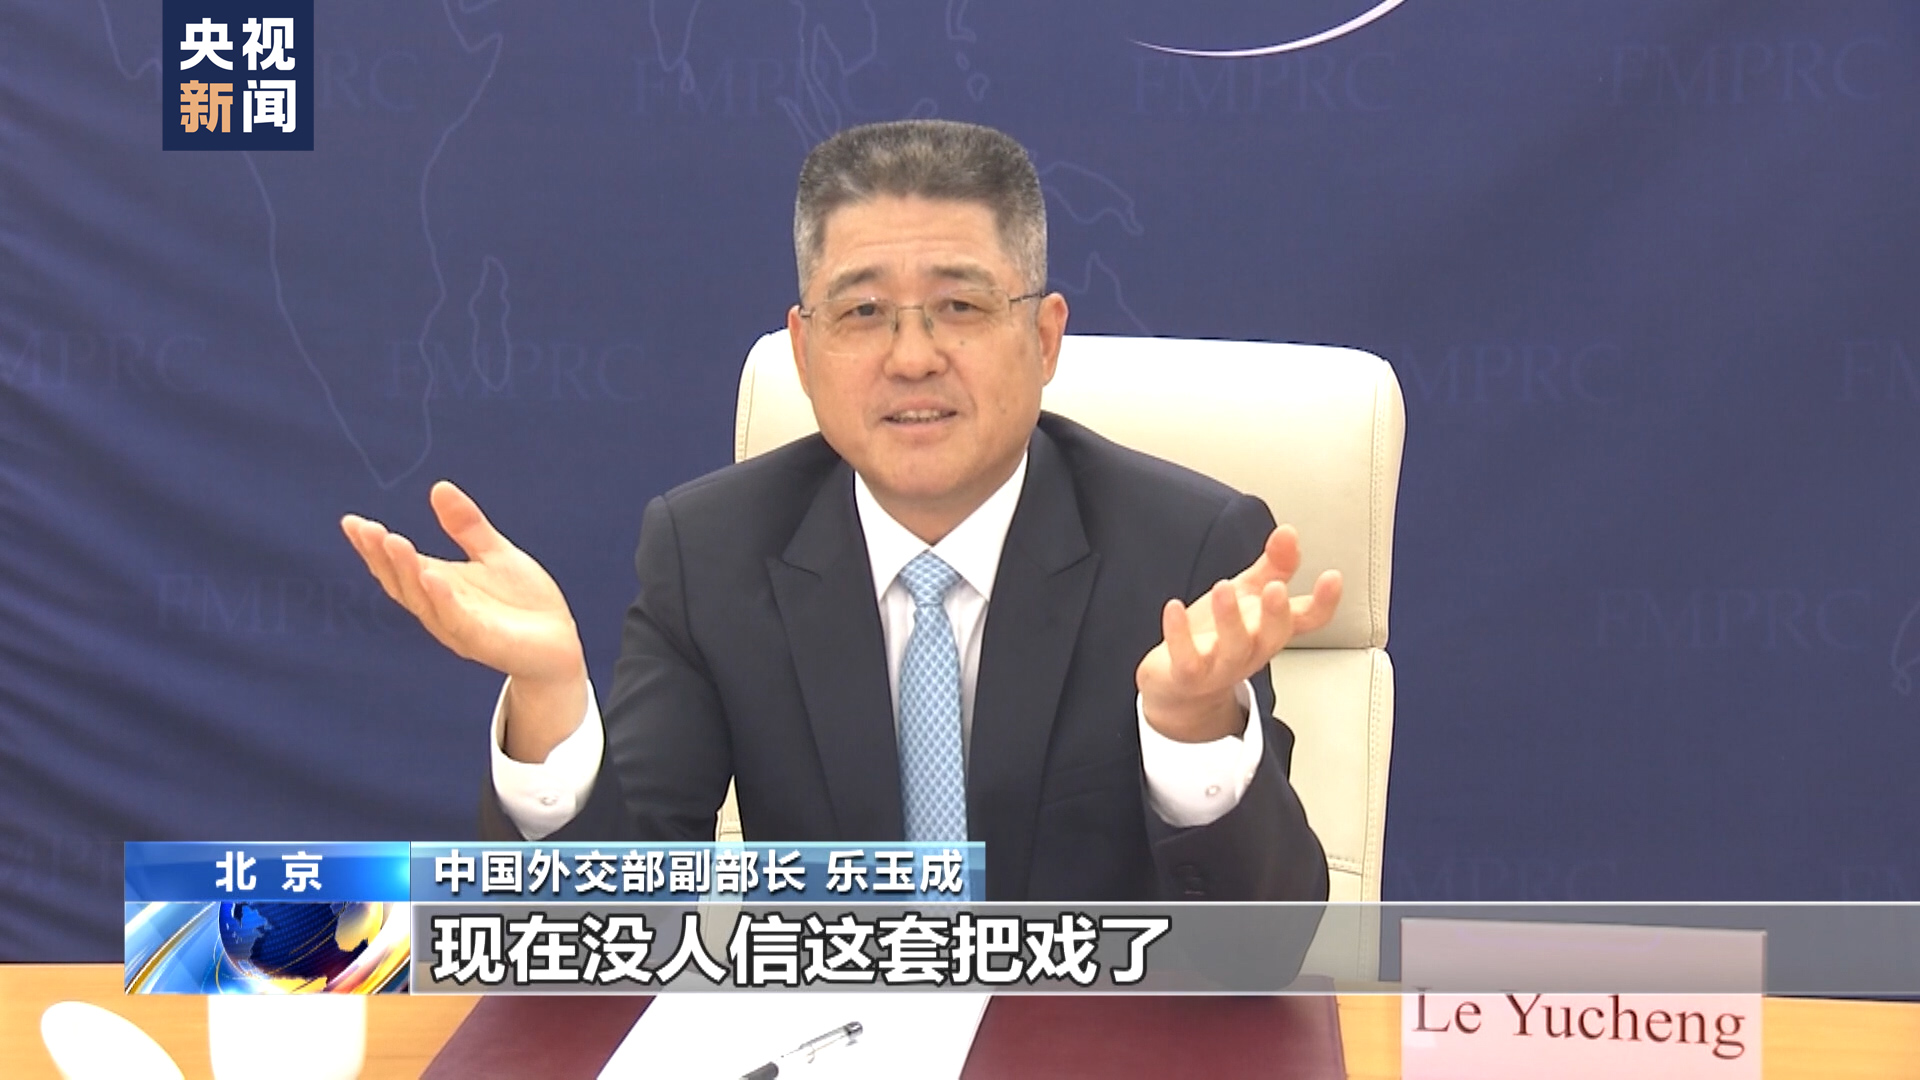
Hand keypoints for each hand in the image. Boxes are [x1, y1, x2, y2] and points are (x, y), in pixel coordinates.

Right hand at [341, 482, 586, 759]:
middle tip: (366, 529)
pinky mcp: (486, 642)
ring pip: (424, 601)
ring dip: (407, 572)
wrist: (561, 643)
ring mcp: (460, 628)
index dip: (373, 547)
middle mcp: (441, 609)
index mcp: (440, 587)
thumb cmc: (524, 603)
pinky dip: (443, 599)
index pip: (398, 566)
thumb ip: (467, 526)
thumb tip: (438, 487)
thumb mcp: (495, 554)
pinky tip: (433, 577)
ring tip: (394, 542)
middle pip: (401, 583)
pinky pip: (459, 621)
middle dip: (382, 556)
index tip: (352, 522)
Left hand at [1136, 525, 1341, 741]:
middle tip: (1276, 588)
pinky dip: (1179, 633)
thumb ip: (1273, 566)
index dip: (1324, 602)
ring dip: (1230, 619)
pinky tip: (1174, 608)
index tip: (1332, 577)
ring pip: (1232, 647)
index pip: (1307, 620)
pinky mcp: (1187, 673)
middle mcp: (1252, 649)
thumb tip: (1289, 533)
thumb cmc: (1219, 637)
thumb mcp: (1250, 596)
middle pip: (1273, 636)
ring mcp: (1220, 665)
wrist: (1181, 687)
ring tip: (1224, 587)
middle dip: (1276, 613)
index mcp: (1271, 629)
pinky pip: (1186, 658)